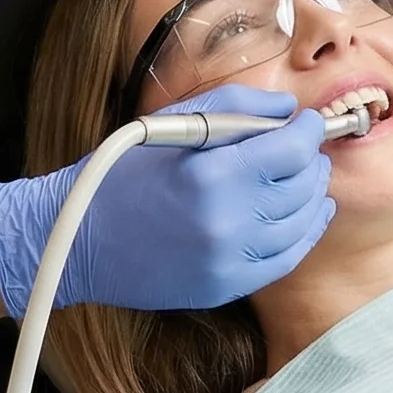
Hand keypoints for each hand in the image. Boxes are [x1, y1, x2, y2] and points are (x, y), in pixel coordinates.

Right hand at [0, 86, 333, 318]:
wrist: (80, 238)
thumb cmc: (121, 172)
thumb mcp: (171, 123)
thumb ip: (235, 106)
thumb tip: (286, 109)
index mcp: (211, 174)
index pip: (292, 150)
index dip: (309, 131)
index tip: (308, 121)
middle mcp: (227, 222)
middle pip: (302, 186)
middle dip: (311, 160)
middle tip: (305, 146)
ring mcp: (229, 261)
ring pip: (300, 224)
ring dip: (312, 195)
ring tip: (307, 176)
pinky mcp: (226, 287)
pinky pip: (285, 259)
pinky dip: (304, 233)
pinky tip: (307, 215)